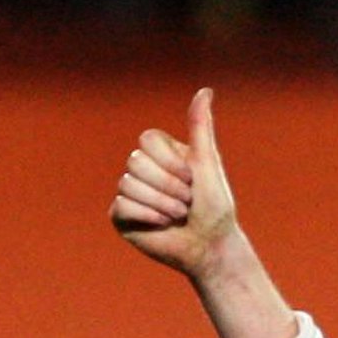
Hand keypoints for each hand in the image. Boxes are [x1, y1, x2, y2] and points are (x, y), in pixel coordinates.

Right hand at [110, 87, 237, 277]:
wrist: (211, 247)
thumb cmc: (215, 208)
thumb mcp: (208, 163)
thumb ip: (201, 128)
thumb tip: (205, 90)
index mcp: (160, 153)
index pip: (147, 140)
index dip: (172, 162)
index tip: (192, 178)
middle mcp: (142, 170)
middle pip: (136, 162)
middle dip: (170, 186)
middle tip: (187, 203)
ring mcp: (129, 192)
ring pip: (128, 184)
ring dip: (162, 204)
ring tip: (178, 216)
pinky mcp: (121, 216)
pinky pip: (122, 206)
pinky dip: (148, 217)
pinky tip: (162, 225)